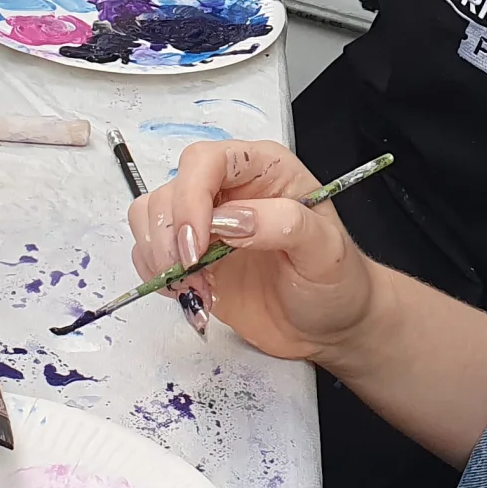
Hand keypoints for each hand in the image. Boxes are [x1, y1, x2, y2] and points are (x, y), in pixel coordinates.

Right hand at [129, 139, 378, 364]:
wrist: (329, 327)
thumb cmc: (337, 282)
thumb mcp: (326, 251)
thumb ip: (284, 224)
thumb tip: (231, 219)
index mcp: (264, 169)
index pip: (207, 160)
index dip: (191, 197)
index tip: (196, 244)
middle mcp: (229, 189)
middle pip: (171, 189)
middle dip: (172, 235)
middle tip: (195, 275)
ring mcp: (206, 223)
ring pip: (150, 217)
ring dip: (162, 257)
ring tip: (198, 289)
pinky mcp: (191, 256)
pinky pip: (149, 252)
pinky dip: (158, 275)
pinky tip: (192, 294)